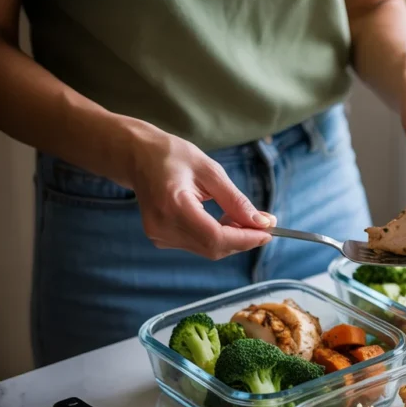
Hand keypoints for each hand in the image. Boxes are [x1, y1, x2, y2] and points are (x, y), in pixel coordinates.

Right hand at [120, 124, 274, 259]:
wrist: (136, 156)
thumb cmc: (172, 156)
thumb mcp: (210, 171)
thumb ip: (236, 200)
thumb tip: (262, 222)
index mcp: (172, 206)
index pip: (215, 237)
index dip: (245, 239)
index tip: (268, 232)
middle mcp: (162, 226)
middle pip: (213, 248)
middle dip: (243, 240)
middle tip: (263, 223)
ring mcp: (159, 235)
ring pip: (208, 250)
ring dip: (232, 239)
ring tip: (241, 217)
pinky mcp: (160, 238)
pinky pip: (198, 245)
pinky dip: (217, 238)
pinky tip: (223, 221)